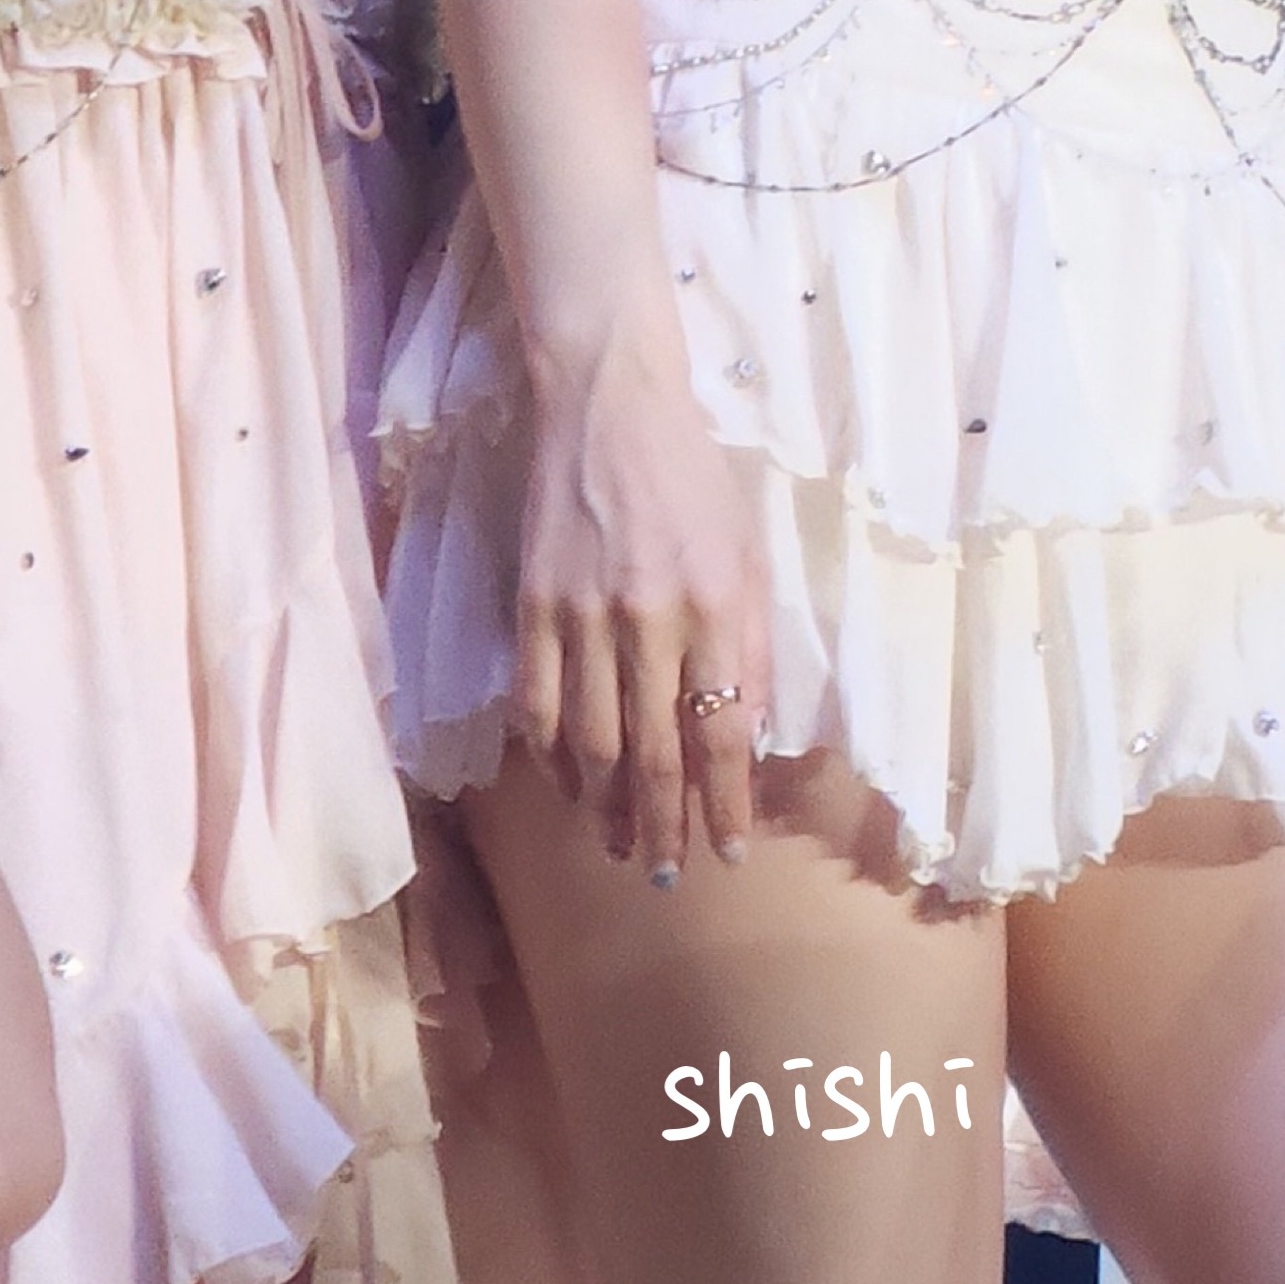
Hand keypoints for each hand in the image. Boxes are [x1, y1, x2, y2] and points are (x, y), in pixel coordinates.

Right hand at [512, 347, 769, 879]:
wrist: (608, 408)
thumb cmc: (693, 479)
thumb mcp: (749, 554)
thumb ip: (751, 646)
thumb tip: (746, 734)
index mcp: (715, 607)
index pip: (720, 734)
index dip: (722, 805)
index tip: (728, 853)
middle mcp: (649, 620)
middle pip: (653, 754)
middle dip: (661, 826)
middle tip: (664, 875)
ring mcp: (582, 616)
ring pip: (589, 742)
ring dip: (604, 806)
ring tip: (618, 846)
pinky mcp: (533, 607)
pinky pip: (535, 704)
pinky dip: (548, 756)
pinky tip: (565, 785)